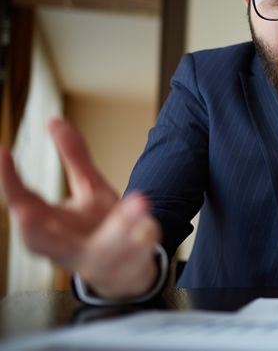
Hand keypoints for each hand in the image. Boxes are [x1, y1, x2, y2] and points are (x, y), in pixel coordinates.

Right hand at [0, 118, 160, 299]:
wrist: (127, 270)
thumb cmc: (98, 226)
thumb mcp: (87, 188)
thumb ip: (73, 158)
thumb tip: (54, 121)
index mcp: (50, 225)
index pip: (20, 202)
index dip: (8, 180)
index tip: (2, 152)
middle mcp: (65, 248)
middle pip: (40, 243)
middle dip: (32, 231)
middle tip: (27, 216)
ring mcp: (97, 260)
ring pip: (102, 248)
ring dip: (119, 227)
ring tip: (138, 201)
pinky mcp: (127, 268)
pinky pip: (136, 253)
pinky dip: (143, 236)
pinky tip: (149, 225)